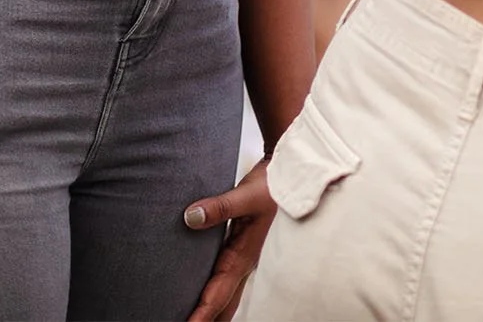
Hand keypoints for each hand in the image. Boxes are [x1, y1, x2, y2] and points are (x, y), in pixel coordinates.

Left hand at [184, 159, 276, 321]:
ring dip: (212, 310)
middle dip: (208, 320)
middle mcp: (243, 262)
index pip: (219, 293)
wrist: (292, 174)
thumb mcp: (246, 195)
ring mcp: (244, 258)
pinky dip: (215, 293)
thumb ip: (219, 206)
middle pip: (224, 303)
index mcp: (244, 256)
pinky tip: (204, 291)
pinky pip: (226, 279)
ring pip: (227, 294)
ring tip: (195, 320)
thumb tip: (191, 217)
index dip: (202, 313)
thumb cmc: (273, 185)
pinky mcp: (242, 248)